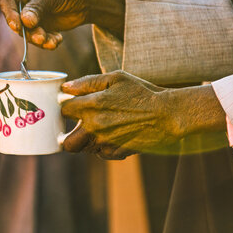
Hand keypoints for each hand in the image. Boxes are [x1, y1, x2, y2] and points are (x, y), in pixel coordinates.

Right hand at [0, 0, 124, 49]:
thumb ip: (37, 8)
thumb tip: (24, 22)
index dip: (9, 13)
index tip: (18, 26)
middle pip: (14, 18)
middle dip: (28, 30)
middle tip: (41, 37)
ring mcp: (28, 13)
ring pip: (25, 31)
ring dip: (38, 38)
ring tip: (52, 41)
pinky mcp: (37, 26)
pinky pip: (36, 37)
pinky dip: (46, 41)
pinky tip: (58, 40)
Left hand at [60, 71, 225, 158]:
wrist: (168, 115)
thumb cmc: (142, 93)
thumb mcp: (116, 78)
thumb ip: (88, 83)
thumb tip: (66, 87)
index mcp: (92, 106)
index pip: (63, 111)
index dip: (66, 108)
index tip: (71, 106)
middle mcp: (94, 127)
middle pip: (66, 143)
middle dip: (67, 136)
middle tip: (77, 127)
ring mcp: (105, 143)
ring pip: (84, 150)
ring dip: (86, 142)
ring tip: (99, 130)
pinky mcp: (116, 153)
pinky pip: (101, 154)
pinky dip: (103, 147)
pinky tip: (114, 135)